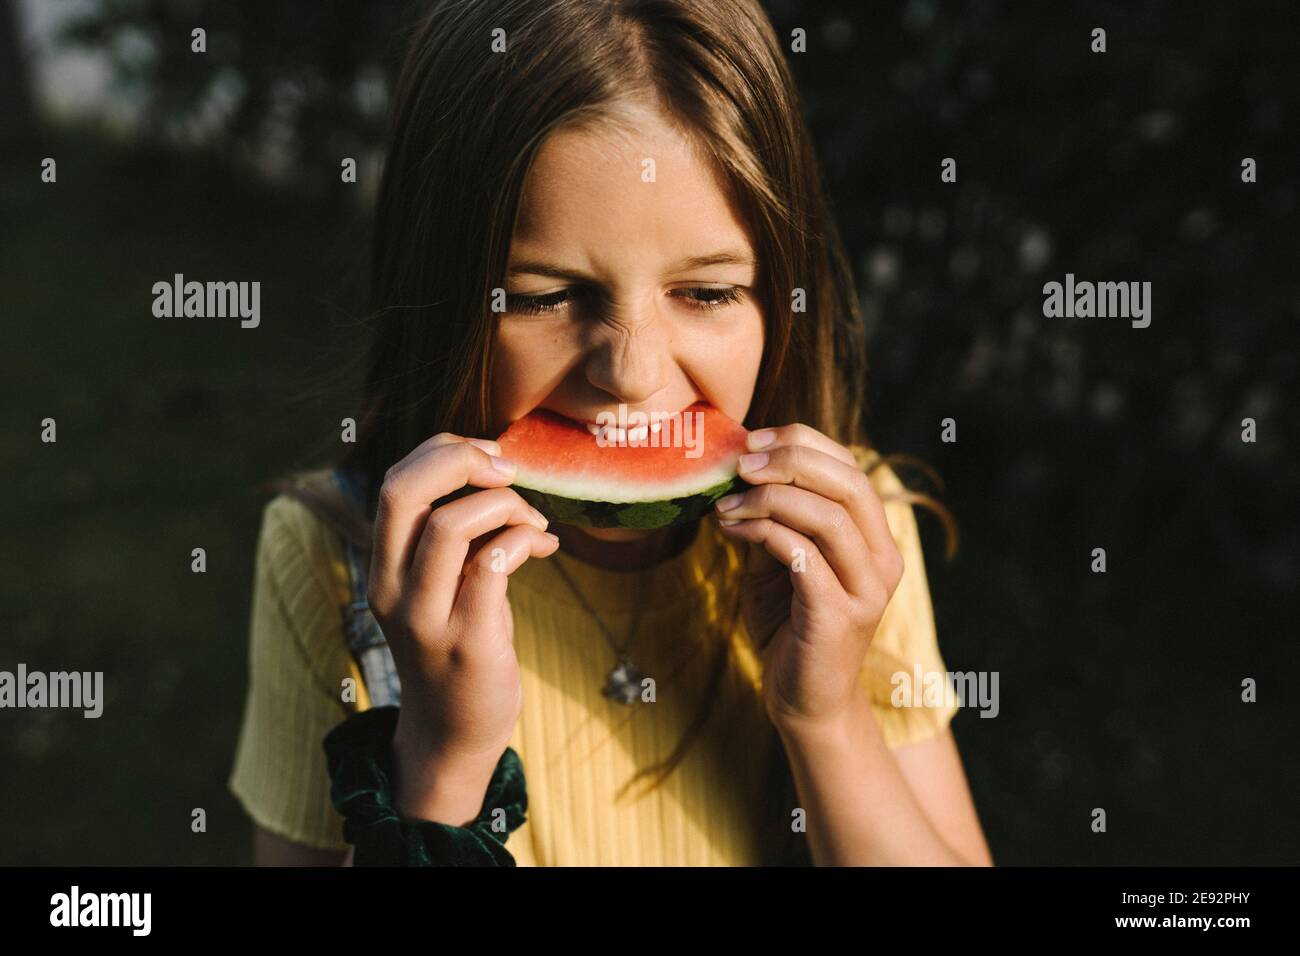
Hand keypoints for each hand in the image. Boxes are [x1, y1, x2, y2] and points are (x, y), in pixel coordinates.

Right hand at [366, 433, 558, 796]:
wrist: (454, 734)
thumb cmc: (457, 648)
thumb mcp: (443, 586)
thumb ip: (457, 537)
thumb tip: (500, 474)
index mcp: (383, 568)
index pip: (394, 483)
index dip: (442, 452)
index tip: (489, 455)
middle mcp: (392, 591)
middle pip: (404, 492)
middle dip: (461, 460)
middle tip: (509, 471)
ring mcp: (426, 619)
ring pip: (451, 526)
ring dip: (504, 505)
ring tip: (534, 523)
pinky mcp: (467, 642)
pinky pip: (493, 565)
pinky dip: (522, 540)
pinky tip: (542, 547)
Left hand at [713, 425, 903, 729]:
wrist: (803, 701)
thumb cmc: (788, 627)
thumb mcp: (778, 561)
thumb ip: (773, 519)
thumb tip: (739, 469)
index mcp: (874, 539)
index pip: (850, 468)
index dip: (803, 442)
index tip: (752, 440)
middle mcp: (882, 560)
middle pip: (849, 482)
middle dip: (791, 461)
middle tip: (740, 463)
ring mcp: (866, 589)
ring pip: (828, 517)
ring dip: (770, 498)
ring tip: (727, 502)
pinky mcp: (839, 616)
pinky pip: (803, 556)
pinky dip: (763, 532)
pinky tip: (731, 529)